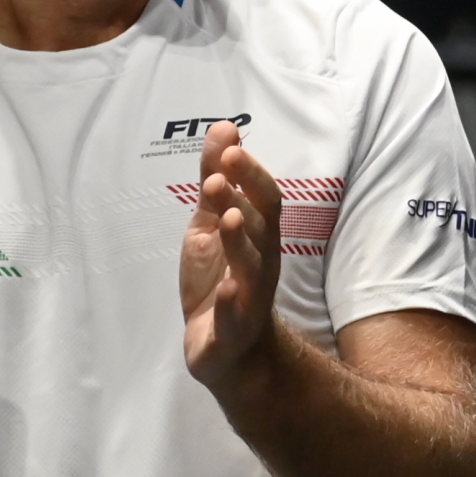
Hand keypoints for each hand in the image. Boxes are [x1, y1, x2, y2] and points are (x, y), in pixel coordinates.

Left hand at [181, 121, 283, 392]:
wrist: (226, 347)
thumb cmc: (221, 278)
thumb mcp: (210, 225)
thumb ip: (217, 180)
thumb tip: (223, 128)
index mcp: (258, 236)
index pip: (265, 198)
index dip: (251, 173)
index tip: (230, 148)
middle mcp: (262, 262)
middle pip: (263, 226)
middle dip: (246, 197)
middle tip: (224, 170)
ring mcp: (249, 296)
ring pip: (252, 267)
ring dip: (241, 241)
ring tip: (227, 217)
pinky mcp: (232, 329)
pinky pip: (236, 316)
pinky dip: (233, 302)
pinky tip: (226, 287)